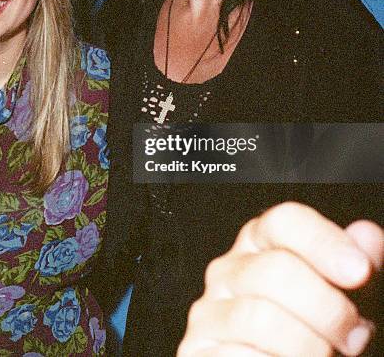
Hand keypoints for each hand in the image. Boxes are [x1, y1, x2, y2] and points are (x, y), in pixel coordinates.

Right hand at [177, 202, 382, 355]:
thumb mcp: (341, 300)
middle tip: (355, 335)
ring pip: (260, 317)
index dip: (323, 241)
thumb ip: (353, 267)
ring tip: (325, 356)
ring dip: (308, 346)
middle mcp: (227, 271)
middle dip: (327, 308)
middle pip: (275, 269)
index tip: (359, 270)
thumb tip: (369, 236)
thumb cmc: (313, 336)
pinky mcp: (198, 352)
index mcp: (259, 245)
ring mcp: (209, 312)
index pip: (283, 221)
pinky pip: (240, 356)